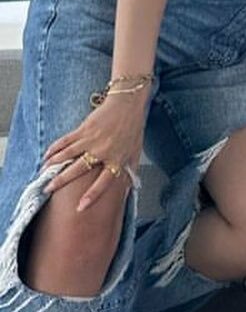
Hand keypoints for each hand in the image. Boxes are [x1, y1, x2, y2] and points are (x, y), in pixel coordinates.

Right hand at [43, 92, 144, 210]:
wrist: (128, 103)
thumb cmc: (133, 128)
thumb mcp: (136, 152)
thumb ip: (131, 171)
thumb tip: (131, 190)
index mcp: (117, 159)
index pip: (104, 182)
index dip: (92, 195)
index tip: (80, 207)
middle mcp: (103, 151)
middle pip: (78, 169)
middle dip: (62, 180)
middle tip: (48, 189)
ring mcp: (92, 139)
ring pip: (67, 155)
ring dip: (53, 164)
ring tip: (43, 173)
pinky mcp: (84, 129)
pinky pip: (65, 141)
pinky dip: (54, 149)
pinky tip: (47, 156)